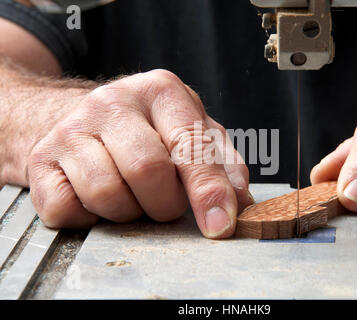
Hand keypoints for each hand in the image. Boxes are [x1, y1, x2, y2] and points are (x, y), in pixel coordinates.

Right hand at [27, 70, 252, 237]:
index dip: (207, 191)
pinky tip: (96, 199)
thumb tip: (239, 201)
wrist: (80, 119)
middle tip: (163, 200)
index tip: (219, 225)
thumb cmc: (146, 129)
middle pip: (147, 170)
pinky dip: (89, 217)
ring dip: (128, 211)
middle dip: (164, 203)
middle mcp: (113, 102)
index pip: (189, 146)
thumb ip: (221, 163)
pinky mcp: (42, 158)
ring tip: (129, 194)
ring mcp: (72, 128)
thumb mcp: (192, 131)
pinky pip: (66, 208)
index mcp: (160, 91)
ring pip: (107, 194)